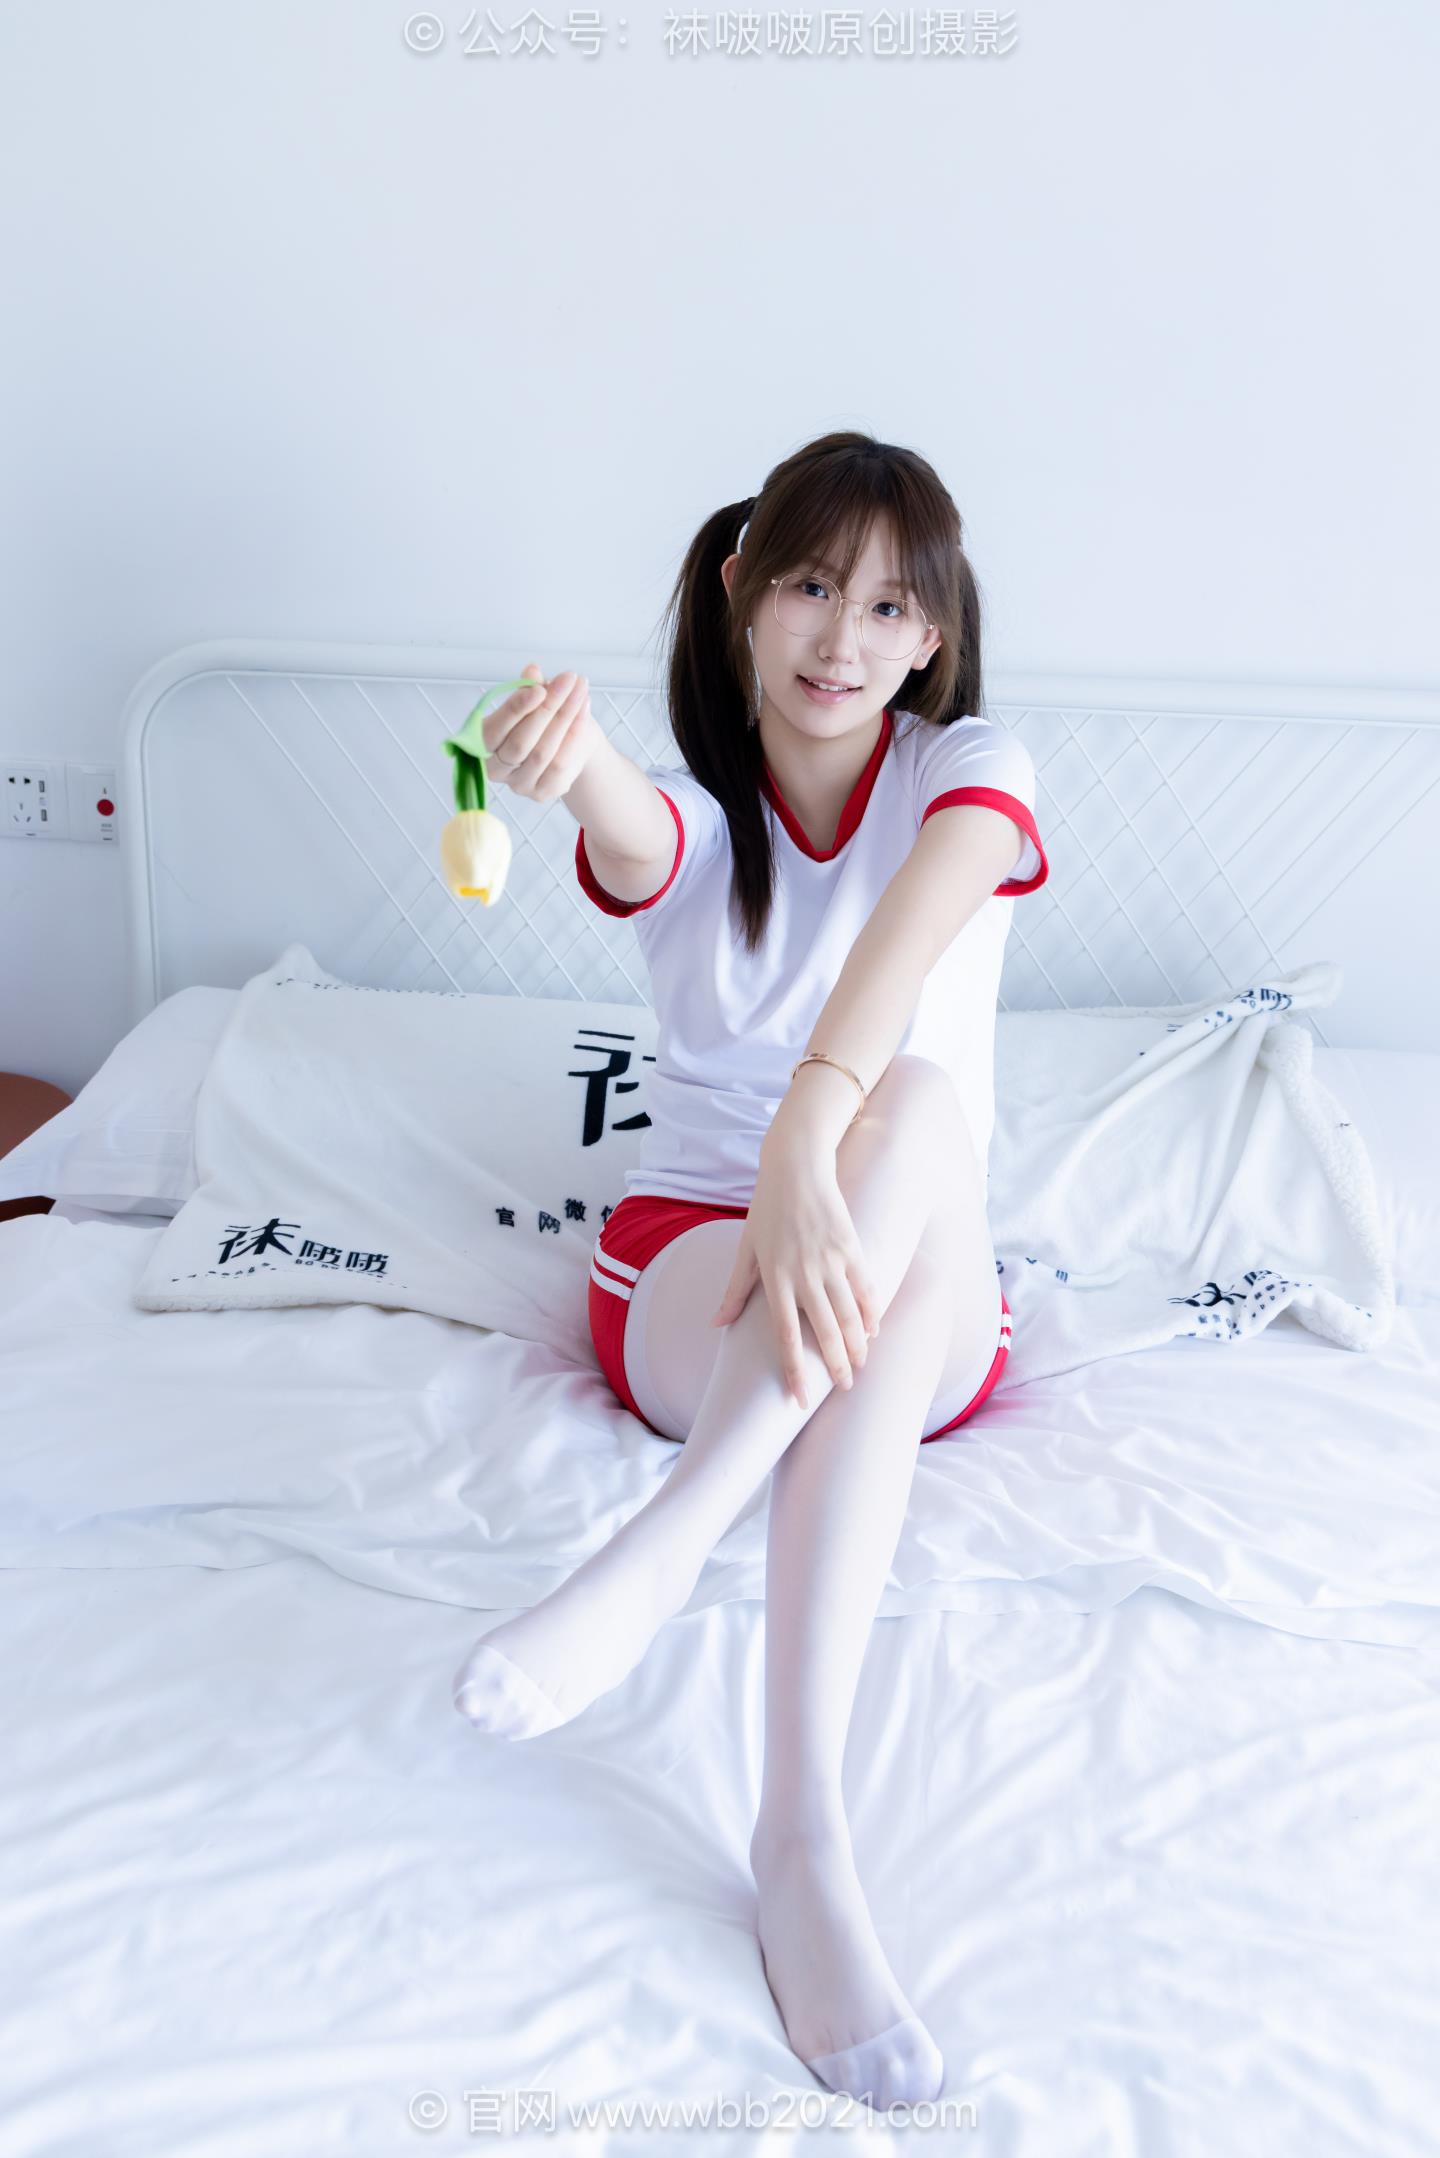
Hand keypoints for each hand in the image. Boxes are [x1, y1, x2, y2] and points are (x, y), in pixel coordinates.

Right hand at [483, 661, 601, 802]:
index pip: (495, 728)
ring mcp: (518, 784)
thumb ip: (530, 687)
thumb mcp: (535, 699)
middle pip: (520, 742)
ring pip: (542, 752)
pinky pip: (559, 765)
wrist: (569, 745)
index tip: (539, 688)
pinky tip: (583, 710)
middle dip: (546, 708)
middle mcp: (495, 768)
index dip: (516, 708)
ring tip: (580, 689)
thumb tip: (532, 671)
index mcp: (482, 743)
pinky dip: (574, 735)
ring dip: (565, 716)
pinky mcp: (542, 792)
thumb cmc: (543, 719)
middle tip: (568, 680)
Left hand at [709, 1139, 880, 1409]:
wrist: (796, 1166)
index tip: (800, 1400)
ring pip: (848, 1314)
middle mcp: (803, 1274)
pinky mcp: (850, 1247)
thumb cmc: (766, 1207)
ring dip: (856, 1345)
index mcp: (774, 1278)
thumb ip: (735, 1290)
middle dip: (835, 1365)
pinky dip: (871, 1311)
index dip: (794, 1370)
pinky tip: (873, 1330)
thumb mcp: (745, 1248)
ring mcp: (830, 1261)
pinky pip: (866, 1287)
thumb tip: (717, 1325)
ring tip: (861, 1365)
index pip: (785, 1335)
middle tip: (845, 1389)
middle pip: (824, 1331)